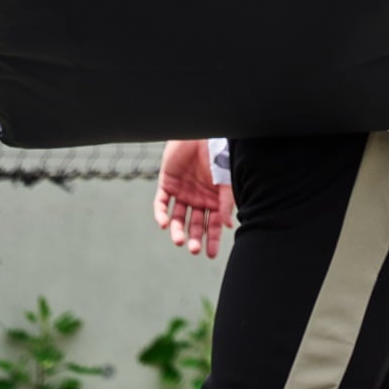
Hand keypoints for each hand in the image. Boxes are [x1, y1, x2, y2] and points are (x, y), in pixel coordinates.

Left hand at [154, 139, 234, 258]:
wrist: (202, 134)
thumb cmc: (218, 155)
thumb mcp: (226, 182)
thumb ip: (225, 203)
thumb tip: (227, 226)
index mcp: (213, 200)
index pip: (212, 225)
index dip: (211, 240)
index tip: (210, 255)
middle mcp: (197, 199)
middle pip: (194, 224)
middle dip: (194, 238)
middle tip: (194, 250)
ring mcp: (182, 192)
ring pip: (177, 217)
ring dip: (177, 230)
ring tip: (178, 240)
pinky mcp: (167, 183)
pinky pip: (161, 203)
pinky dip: (161, 214)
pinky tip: (164, 224)